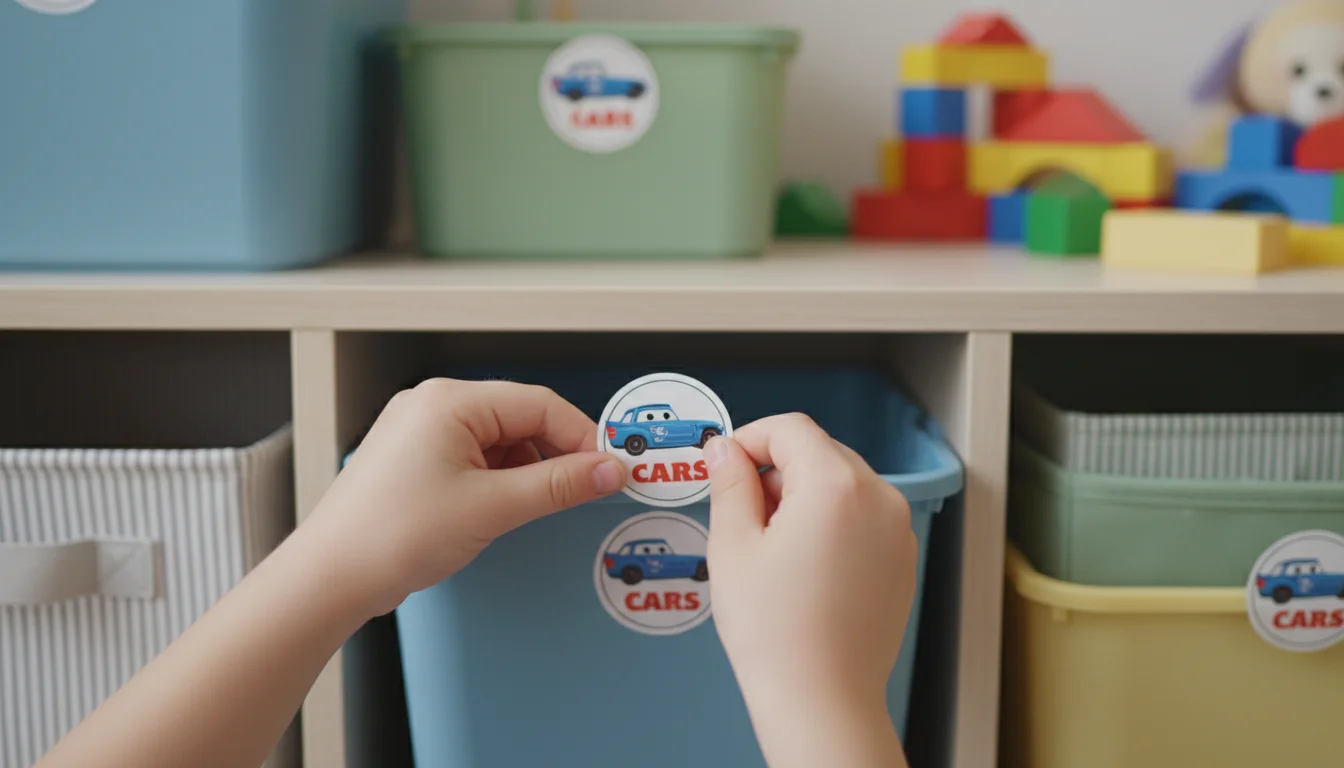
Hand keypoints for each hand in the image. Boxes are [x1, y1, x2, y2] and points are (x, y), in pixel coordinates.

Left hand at [306, 379, 626, 617]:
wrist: (330, 578)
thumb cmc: (389, 536)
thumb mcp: (493, 508)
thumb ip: (558, 485)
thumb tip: (608, 470)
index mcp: (449, 401)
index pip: (540, 404)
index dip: (582, 437)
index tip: (609, 470)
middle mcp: (432, 406)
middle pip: (520, 418)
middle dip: (555, 455)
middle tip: (585, 490)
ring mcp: (420, 432)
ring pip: (499, 441)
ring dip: (527, 471)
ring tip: (535, 507)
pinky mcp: (414, 460)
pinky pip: (474, 458)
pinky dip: (499, 481)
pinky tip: (503, 509)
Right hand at [704, 414, 915, 766]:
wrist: (821, 699)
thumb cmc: (776, 633)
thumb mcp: (733, 546)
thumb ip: (729, 484)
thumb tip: (725, 450)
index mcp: (835, 486)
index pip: (790, 429)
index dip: (750, 438)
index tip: (725, 463)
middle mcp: (878, 499)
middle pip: (820, 452)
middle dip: (777, 469)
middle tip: (742, 512)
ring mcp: (897, 530)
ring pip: (843, 483)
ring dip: (804, 495)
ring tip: (771, 546)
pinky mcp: (902, 559)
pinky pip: (863, 517)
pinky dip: (832, 522)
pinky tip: (803, 566)